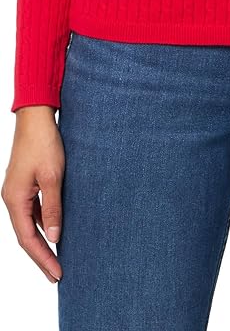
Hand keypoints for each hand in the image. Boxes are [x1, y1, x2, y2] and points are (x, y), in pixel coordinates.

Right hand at [2, 106, 64, 282]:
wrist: (36, 116)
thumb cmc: (44, 142)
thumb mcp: (53, 177)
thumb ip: (53, 208)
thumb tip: (55, 238)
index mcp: (14, 199)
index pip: (28, 239)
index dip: (43, 258)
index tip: (57, 273)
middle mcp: (12, 198)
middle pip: (26, 236)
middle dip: (41, 256)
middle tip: (57, 274)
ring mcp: (17, 191)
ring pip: (29, 224)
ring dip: (42, 241)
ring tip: (57, 258)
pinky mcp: (24, 183)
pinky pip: (32, 211)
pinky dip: (43, 224)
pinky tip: (55, 230)